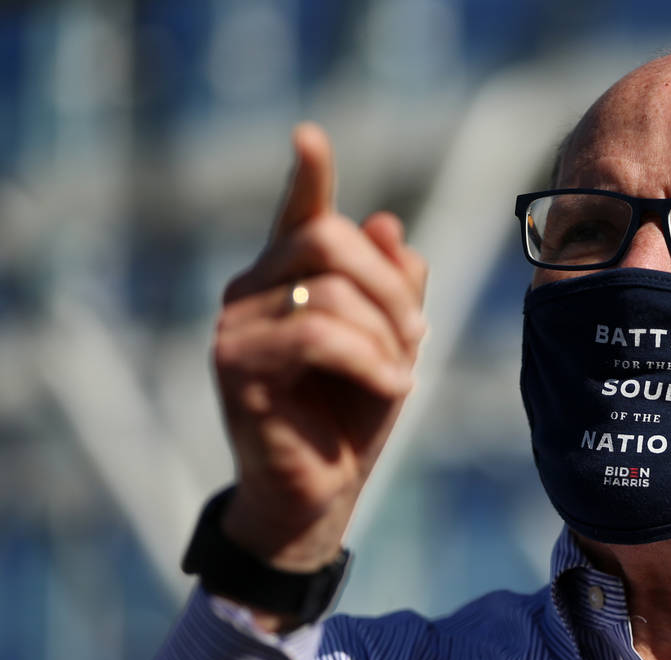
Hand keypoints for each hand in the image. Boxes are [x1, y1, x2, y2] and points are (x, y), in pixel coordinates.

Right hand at [212, 123, 426, 586]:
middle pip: (329, 238)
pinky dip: (372, 361)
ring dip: (387, 335)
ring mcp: (236, 325)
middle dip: (392, 287)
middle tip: (415, 337)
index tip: (310, 136)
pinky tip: (391, 387)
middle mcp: (253, 289)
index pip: (298, 213)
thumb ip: (395, 287)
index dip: (308, 174)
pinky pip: (320, 336)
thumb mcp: (391, 344)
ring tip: (398, 375)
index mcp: (289, 278)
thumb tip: (386, 222)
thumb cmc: (352, 415)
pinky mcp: (236, 365)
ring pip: (332, 290)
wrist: (319, 493)